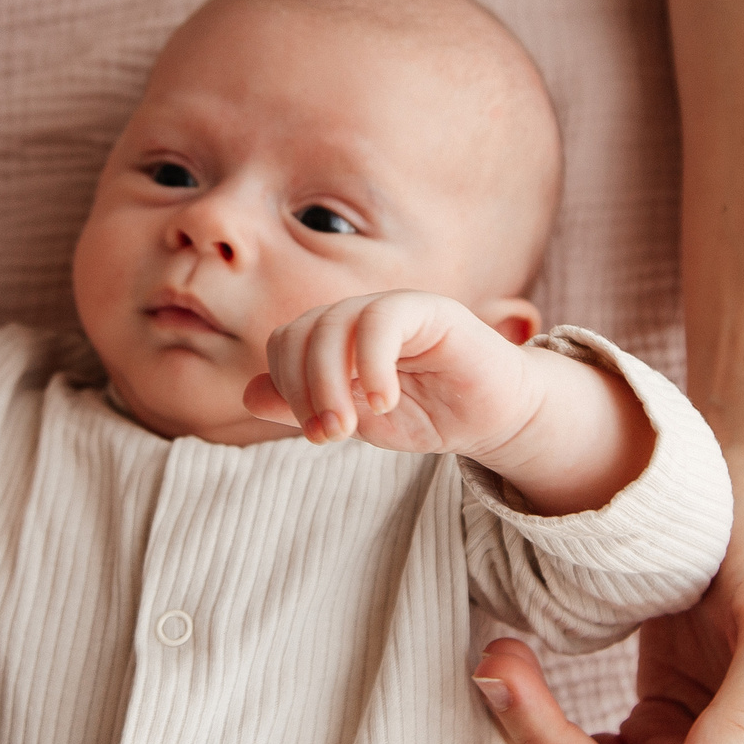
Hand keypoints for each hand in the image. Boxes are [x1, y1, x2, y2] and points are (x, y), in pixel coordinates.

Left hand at [241, 292, 536, 455]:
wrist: (494, 417)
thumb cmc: (426, 415)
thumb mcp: (356, 419)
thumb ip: (304, 406)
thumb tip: (249, 395)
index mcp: (335, 337)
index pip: (285, 345)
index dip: (287, 389)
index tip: (316, 435)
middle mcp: (358, 314)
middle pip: (301, 332)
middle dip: (303, 390)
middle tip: (328, 436)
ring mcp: (393, 307)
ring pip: (334, 325)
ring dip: (330, 382)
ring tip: (350, 427)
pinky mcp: (431, 310)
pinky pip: (383, 321)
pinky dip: (373, 365)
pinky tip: (385, 402)